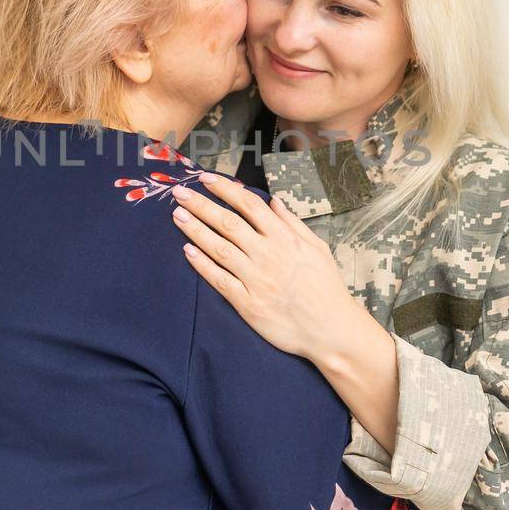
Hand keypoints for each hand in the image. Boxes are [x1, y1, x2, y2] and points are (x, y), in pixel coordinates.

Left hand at [171, 172, 359, 361]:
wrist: (331, 330)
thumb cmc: (326, 288)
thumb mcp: (317, 248)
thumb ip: (293, 224)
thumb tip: (274, 202)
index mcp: (284, 239)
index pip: (249, 205)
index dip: (225, 189)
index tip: (205, 179)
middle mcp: (268, 255)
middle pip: (228, 222)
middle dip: (201, 205)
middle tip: (180, 193)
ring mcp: (256, 279)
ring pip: (219, 248)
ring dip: (195, 229)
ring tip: (177, 215)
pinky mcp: (247, 304)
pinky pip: (219, 280)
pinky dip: (202, 264)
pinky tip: (187, 250)